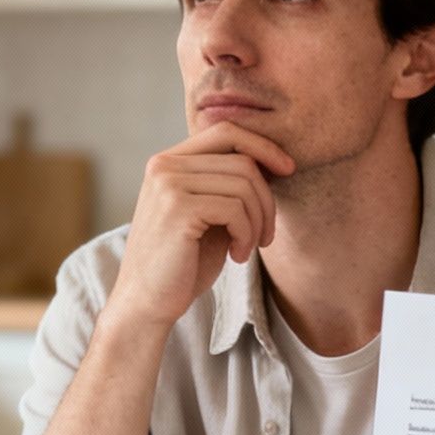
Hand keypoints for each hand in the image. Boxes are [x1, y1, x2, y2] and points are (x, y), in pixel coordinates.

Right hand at [105, 122, 294, 330]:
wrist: (146, 303)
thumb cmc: (182, 263)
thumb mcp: (209, 216)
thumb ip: (228, 185)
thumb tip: (273, 161)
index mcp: (170, 161)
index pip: (226, 131)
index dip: (263, 146)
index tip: (287, 170)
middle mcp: (165, 165)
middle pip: (243, 160)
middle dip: (267, 199)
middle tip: (265, 235)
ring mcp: (168, 184)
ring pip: (244, 184)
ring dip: (258, 221)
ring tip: (248, 248)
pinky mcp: (177, 208)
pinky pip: (236, 209)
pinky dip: (247, 234)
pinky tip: (237, 256)